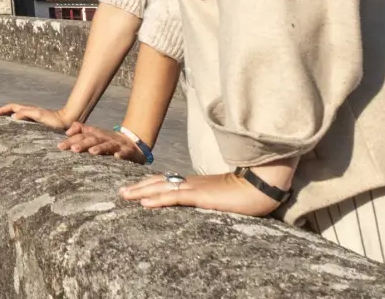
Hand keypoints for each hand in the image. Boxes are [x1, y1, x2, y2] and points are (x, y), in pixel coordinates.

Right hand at [0, 103, 72, 130]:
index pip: (11, 107)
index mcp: (28, 109)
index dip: (2, 110)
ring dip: (8, 117)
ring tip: (2, 123)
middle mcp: (30, 112)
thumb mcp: (39, 115)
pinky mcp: (37, 123)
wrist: (67, 121)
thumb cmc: (54, 120)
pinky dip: (16, 122)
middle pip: (13, 110)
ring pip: (17, 115)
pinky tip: (17, 129)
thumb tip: (12, 116)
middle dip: (3, 112)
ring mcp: (33, 117)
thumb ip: (26, 114)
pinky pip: (23, 121)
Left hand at [60, 122, 144, 162]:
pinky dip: (121, 154)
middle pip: (93, 139)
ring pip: (108, 145)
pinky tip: (117, 157)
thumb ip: (81, 131)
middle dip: (83, 143)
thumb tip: (67, 132)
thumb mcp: (95, 135)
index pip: (82, 136)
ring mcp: (117, 144)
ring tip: (92, 152)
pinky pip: (125, 153)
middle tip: (73, 149)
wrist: (133, 143)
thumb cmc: (109, 141)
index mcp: (96, 135)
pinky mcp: (128, 151)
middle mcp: (105, 138)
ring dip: (100, 148)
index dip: (71, 140)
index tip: (60, 146)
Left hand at [119, 172, 279, 216]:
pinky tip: (144, 203)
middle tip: (121, 192)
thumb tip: (202, 202)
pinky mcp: (201, 196)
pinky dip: (157, 199)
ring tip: (124, 196)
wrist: (263, 185)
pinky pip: (175, 197)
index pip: (167, 182)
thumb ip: (210, 198)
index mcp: (195, 183)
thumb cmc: (247, 192)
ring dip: (141, 192)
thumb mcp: (222, 196)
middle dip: (138, 187)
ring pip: (161, 188)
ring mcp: (195, 188)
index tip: (135, 189)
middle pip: (158, 182)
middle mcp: (191, 182)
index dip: (149, 184)